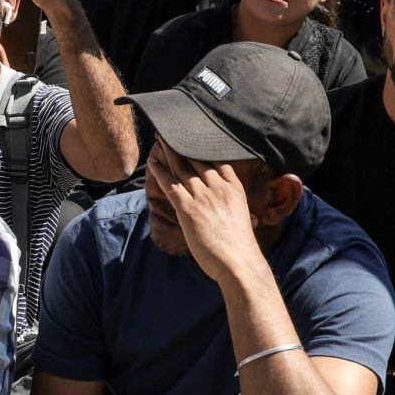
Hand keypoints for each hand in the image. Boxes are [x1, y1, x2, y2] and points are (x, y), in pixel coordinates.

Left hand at [146, 143, 261, 282]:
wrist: (240, 263)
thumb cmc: (241, 245)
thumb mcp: (242, 216)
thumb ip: (232, 205)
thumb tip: (230, 207)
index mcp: (234, 188)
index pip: (216, 158)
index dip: (201, 145)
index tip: (191, 133)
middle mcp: (219, 187)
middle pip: (196, 158)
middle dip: (181, 143)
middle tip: (168, 131)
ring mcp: (203, 196)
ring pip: (181, 167)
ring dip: (167, 152)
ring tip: (158, 139)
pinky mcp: (188, 209)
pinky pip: (170, 184)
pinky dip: (159, 170)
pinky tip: (152, 162)